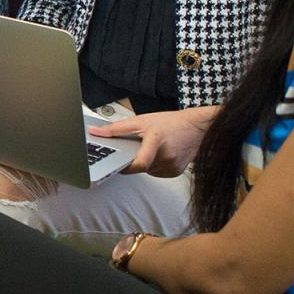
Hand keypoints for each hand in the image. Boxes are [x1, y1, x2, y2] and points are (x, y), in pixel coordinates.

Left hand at [89, 107, 209, 176]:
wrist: (197, 128)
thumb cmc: (171, 123)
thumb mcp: (141, 121)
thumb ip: (116, 128)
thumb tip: (96, 132)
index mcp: (156, 142)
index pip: (139, 163)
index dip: (125, 167)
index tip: (115, 164)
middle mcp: (166, 157)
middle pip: (139, 167)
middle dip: (133, 159)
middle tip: (137, 146)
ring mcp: (172, 167)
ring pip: (146, 170)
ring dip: (143, 162)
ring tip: (151, 147)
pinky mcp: (175, 172)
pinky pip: (156, 172)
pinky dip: (152, 165)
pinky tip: (159, 153)